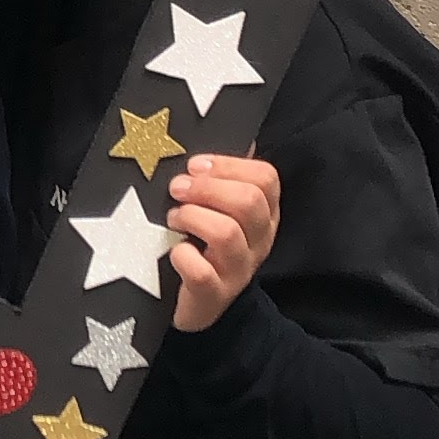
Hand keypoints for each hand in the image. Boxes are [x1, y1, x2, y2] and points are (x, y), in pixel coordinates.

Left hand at [167, 154, 280, 332]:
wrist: (197, 304)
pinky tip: (173, 252)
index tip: (195, 165)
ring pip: (227, 234)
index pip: (266, 178)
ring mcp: (238, 270)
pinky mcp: (213, 296)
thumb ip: (222, 177)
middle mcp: (258, 241)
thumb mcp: (217, 208)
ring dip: (193, 217)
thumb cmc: (202, 244)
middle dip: (207, 188)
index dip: (229, 166)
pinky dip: (183, 258)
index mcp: (263, 214)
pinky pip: (202, 273)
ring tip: (173, 218)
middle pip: (249, 202)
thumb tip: (232, 135)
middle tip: (177, 189)